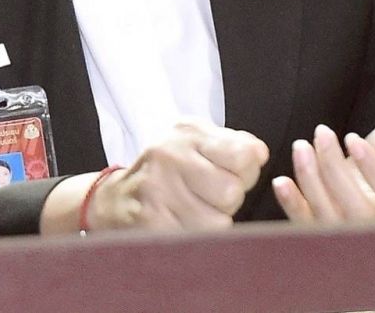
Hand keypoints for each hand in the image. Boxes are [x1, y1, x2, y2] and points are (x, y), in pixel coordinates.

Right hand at [87, 119, 268, 231]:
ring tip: (195, 210)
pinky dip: (197, 238)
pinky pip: (198, 240)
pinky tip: (181, 224)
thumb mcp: (195, 141)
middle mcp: (169, 156)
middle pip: (232, 192)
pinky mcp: (151, 222)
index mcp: (187, 132)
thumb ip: (233, 143)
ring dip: (213, 222)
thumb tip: (259, 154)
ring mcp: (157, 190)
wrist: (115, 199)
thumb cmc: (166, 169)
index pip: (245, 156)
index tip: (233, 172)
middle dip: (229, 201)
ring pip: (219, 223)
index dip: (247, 171)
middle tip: (209, 196)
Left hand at [273, 105, 374, 223]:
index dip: (374, 171)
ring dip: (311, 181)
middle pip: (357, 211)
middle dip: (335, 170)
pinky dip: (292, 207)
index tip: (353, 139)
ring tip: (301, 146)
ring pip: (329, 219)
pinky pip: (307, 227)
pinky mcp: (326, 231)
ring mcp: (353, 234)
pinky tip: (281, 181)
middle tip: (322, 132)